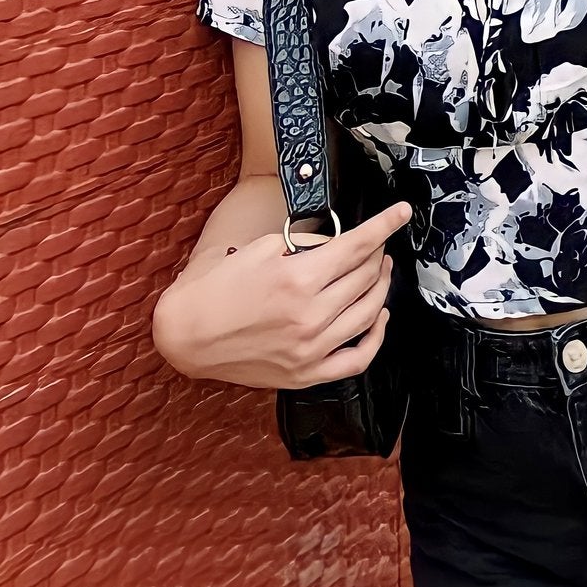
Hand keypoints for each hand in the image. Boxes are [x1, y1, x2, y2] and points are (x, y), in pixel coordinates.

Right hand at [153, 200, 412, 388]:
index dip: (386, 224)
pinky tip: (379, 316)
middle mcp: (309, 316)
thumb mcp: (259, 249)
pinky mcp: (307, 374)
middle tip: (376, 242)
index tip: (402, 212)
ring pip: (370, 312)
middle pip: (366, 276)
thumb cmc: (214, 288)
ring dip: (381, 286)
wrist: (184, 335)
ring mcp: (311, 349)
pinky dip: (377, 336)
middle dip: (378, 252)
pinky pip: (359, 359)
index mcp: (297, 279)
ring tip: (379, 270)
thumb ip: (303, 243)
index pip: (358, 245)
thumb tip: (337, 239)